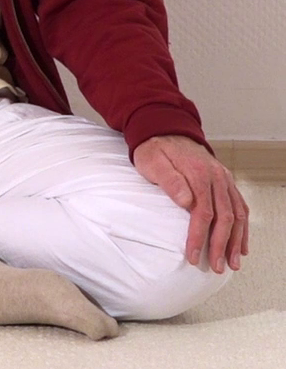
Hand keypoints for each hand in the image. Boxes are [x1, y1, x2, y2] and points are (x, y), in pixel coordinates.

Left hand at [133, 134, 248, 273]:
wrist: (165, 130)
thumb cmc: (155, 150)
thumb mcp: (153, 162)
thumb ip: (169, 180)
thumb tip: (186, 201)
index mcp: (198, 173)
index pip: (203, 212)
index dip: (199, 236)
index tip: (193, 255)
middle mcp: (216, 176)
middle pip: (224, 217)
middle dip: (220, 245)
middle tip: (215, 266)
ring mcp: (223, 178)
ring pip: (237, 214)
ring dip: (236, 240)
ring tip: (231, 263)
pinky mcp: (225, 180)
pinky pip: (240, 206)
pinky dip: (243, 227)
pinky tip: (241, 245)